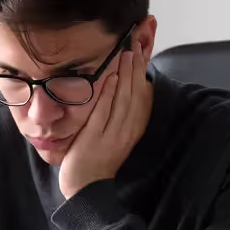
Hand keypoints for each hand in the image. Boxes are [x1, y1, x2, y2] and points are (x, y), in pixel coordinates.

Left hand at [58, 42, 153, 198]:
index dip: (142, 71)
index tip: (142, 49)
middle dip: (135, 67)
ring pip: (122, 101)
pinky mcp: (95, 140)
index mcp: (134, 128)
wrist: (86, 187)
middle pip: (135, 94)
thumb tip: (131, 86)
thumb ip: (123, 112)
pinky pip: (103, 114)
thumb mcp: (117, 133)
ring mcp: (112, 135)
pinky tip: (108, 78)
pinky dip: (106, 95)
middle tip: (135, 42)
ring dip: (124, 75)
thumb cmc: (99, 156)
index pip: (143, 95)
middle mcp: (127, 131)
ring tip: (125, 53)